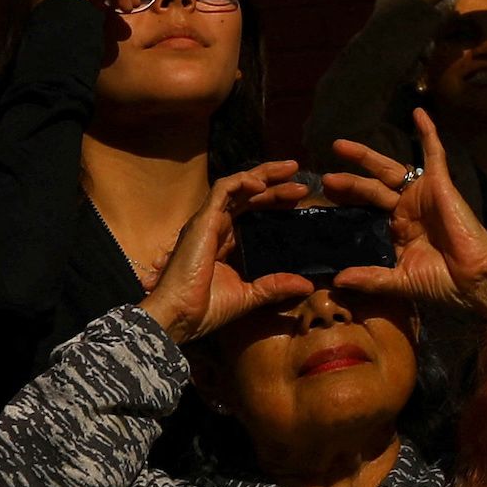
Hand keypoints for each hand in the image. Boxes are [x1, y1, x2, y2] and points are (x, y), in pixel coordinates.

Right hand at [139, 162, 314, 344]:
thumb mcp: (249, 295)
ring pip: (236, 185)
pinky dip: (242, 181)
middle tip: (302, 184)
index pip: (252, 211)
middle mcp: (216, 227)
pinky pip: (222, 189)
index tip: (300, 201)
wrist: (180, 316)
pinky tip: (262, 183)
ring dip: (263, 175)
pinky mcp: (203, 220)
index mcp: (225, 242)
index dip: (275, 201)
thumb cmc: (205, 308)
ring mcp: (208, 221)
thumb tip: (307, 286)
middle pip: (248, 195)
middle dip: (275, 184)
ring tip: (290, 170)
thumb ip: (275, 286)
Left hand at [321, 109, 486, 322]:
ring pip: (388, 170)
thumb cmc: (441, 283)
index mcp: (394, 230)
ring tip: (339, 147)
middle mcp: (405, 209)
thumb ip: (370, 278)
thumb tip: (338, 281)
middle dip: (347, 182)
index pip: (363, 211)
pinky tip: (418, 113)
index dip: (344, 204)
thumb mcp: (399, 281)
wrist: (475, 280)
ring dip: (365, 157)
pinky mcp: (441, 184)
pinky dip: (427, 133)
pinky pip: (434, 154)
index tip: (321, 199)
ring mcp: (422, 195)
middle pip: (370, 189)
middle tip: (325, 179)